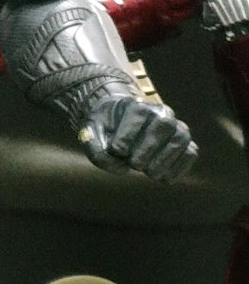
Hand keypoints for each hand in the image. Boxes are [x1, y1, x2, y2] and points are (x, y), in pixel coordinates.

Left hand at [79, 94, 196, 181]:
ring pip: (179, 139)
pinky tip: (164, 178)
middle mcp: (160, 111)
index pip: (138, 113)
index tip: (117, 150)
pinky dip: (179, 168)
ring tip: (149, 172)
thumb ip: (97, 152)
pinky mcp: (186, 143)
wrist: (122, 129)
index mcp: (135, 104)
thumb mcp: (92, 136)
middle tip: (135, 164)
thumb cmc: (107, 132)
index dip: (127, 135)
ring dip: (164, 160)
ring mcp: (176, 127)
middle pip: (162, 124)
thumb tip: (122, 167)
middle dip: (148, 148)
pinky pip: (190, 152)